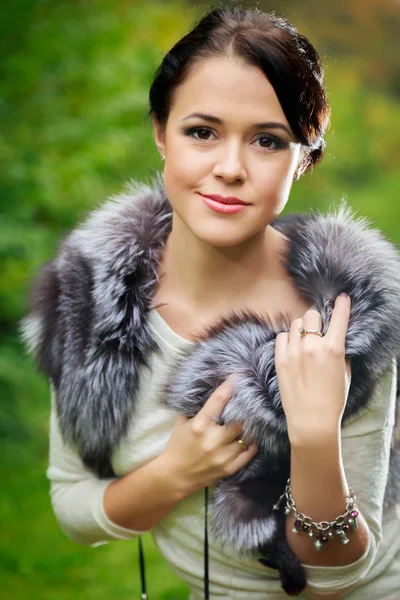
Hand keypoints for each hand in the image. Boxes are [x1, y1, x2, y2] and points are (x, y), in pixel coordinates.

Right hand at [161, 377, 257, 493]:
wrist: (174, 475)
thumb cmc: (178, 445)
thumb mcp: (183, 423)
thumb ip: (199, 409)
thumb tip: (216, 394)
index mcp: (199, 425)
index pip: (219, 400)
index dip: (230, 385)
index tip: (239, 375)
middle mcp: (213, 440)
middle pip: (239, 420)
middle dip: (245, 410)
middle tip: (251, 401)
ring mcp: (222, 456)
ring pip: (247, 437)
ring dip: (250, 428)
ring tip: (255, 419)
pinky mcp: (229, 468)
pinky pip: (249, 454)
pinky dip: (253, 444)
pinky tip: (253, 437)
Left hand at [274, 294, 351, 446]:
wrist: (311, 421)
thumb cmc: (333, 400)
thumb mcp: (344, 372)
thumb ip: (338, 351)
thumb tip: (333, 338)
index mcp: (333, 349)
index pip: (338, 318)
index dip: (341, 306)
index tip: (341, 298)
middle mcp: (312, 346)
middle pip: (311, 315)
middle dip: (316, 320)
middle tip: (318, 330)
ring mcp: (293, 352)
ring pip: (296, 324)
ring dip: (302, 329)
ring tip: (304, 342)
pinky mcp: (280, 359)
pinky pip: (282, 336)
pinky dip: (288, 339)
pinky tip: (292, 349)